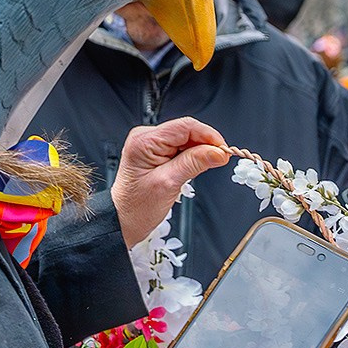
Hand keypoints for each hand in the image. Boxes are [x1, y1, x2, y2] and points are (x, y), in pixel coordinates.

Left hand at [110, 117, 229, 246]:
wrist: (123, 220)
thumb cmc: (136, 207)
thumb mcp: (169, 183)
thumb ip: (194, 163)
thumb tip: (218, 152)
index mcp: (144, 141)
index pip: (185, 126)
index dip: (209, 136)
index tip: (224, 151)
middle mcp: (145, 138)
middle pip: (187, 131)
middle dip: (205, 146)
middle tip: (217, 162)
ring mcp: (150, 145)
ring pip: (186, 140)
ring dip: (198, 153)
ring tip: (197, 172)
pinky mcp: (155, 153)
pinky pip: (181, 149)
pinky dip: (191, 159)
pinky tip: (189, 171)